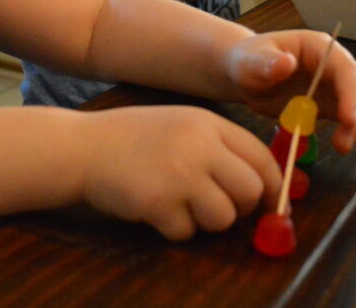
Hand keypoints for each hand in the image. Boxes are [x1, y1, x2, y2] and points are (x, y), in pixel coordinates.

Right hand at [81, 105, 278, 240]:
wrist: (82, 147)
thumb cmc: (133, 138)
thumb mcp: (181, 124)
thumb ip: (218, 147)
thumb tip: (260, 185)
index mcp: (207, 124)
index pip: (261, 157)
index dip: (273, 185)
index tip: (270, 201)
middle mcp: (199, 146)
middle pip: (250, 190)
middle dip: (241, 207)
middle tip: (219, 206)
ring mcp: (179, 175)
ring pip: (223, 217)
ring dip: (207, 220)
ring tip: (181, 204)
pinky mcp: (158, 203)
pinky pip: (187, 231)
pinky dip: (175, 228)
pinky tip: (156, 208)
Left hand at [223, 30, 355, 154]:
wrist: (246, 75)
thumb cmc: (248, 62)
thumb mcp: (250, 62)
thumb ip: (265, 63)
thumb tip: (286, 63)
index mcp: (318, 47)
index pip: (345, 68)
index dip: (351, 94)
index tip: (348, 119)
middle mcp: (337, 64)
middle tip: (343, 145)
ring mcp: (341, 84)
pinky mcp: (338, 104)